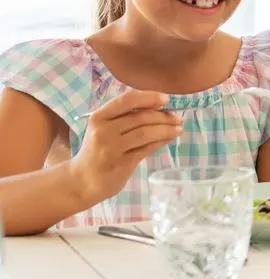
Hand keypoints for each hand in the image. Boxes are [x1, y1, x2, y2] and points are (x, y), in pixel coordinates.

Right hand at [69, 90, 183, 206]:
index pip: (127, 100)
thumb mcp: (104, 128)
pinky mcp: (121, 164)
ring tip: (179, 128)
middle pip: (141, 117)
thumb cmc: (97, 149)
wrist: (81, 181)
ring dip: (166, 129)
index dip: (149, 97)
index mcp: (99, 116)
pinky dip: (161, 142)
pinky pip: (147, 149)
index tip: (165, 99)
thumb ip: (125, 117)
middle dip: (164, 116)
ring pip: (146, 133)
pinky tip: (169, 139)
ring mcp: (112, 148)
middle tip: (178, 117)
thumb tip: (159, 107)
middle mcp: (103, 131)